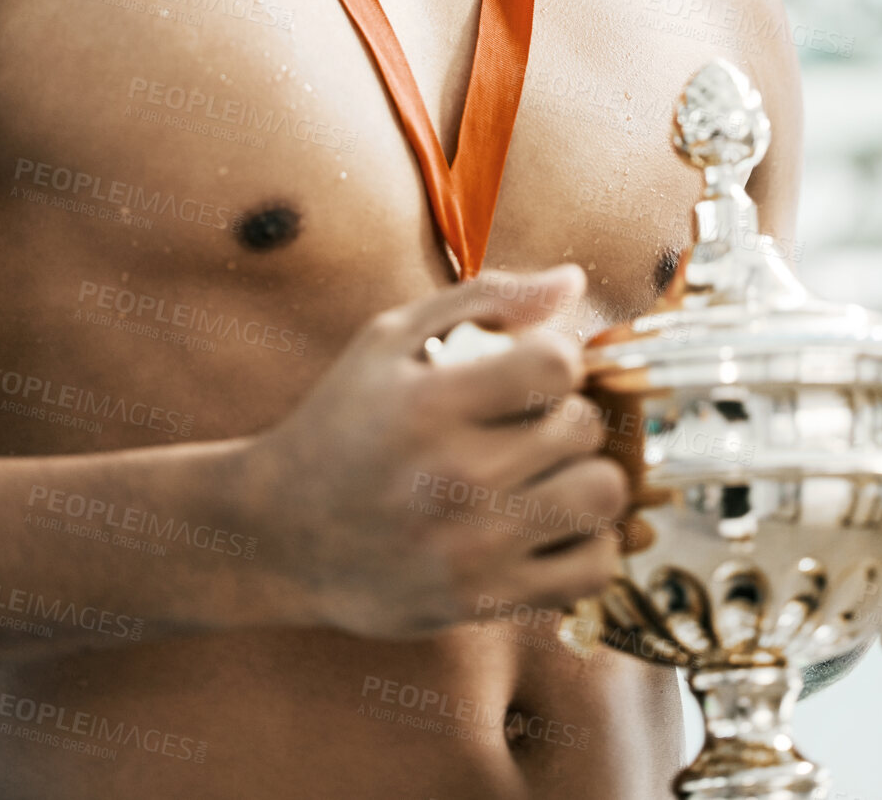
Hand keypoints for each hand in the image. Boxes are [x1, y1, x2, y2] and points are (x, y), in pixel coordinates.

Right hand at [234, 265, 629, 638]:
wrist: (279, 533)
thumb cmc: (341, 421)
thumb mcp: (388, 339)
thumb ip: (484, 299)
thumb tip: (572, 281)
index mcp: (430, 403)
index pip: (558, 364)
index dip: (559, 359)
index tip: (533, 372)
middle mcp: (454, 478)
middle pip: (584, 429)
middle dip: (569, 415)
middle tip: (537, 422)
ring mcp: (472, 547)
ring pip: (602, 498)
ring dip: (589, 476)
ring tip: (554, 471)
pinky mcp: (484, 600)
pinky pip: (590, 570)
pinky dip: (588, 543)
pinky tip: (552, 523)